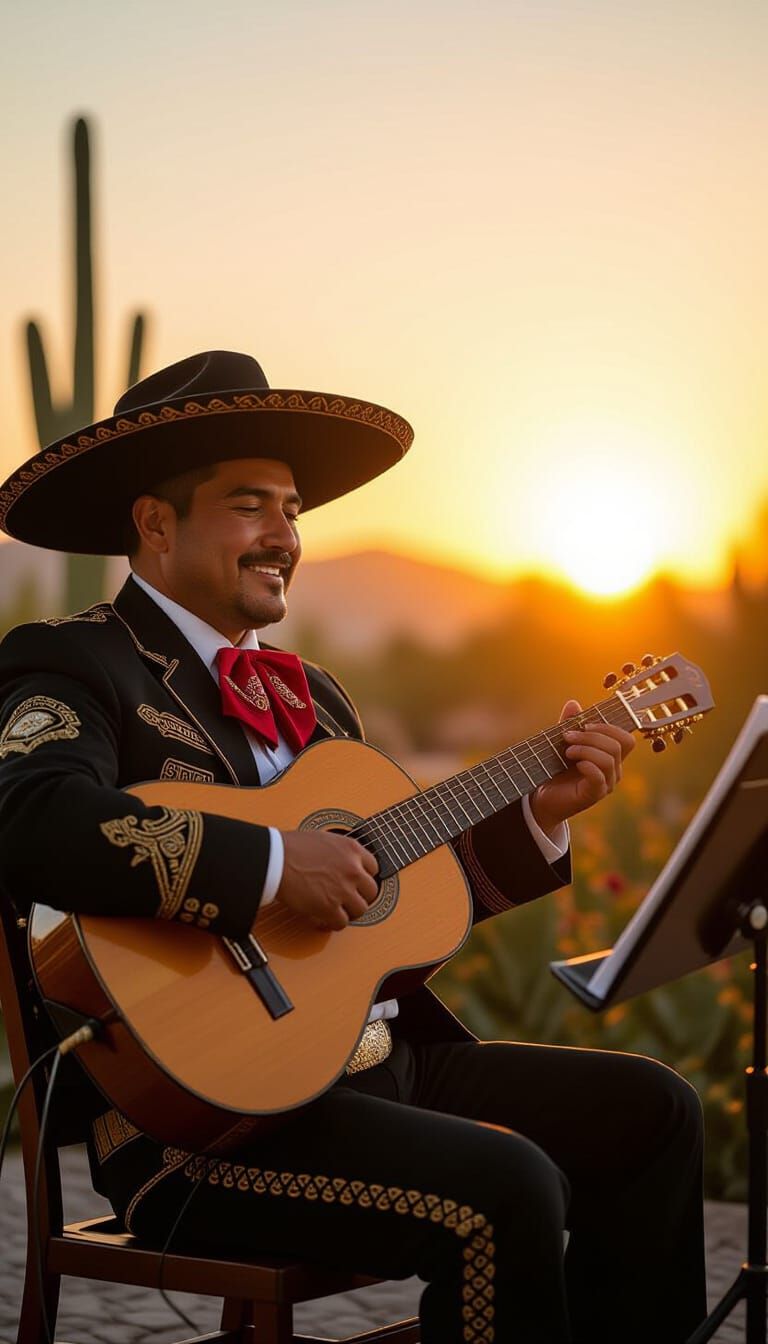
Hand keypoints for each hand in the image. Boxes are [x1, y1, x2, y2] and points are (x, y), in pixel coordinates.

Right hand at [274, 830, 378, 930]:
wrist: (276, 859)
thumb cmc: (291, 847)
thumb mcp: (324, 839)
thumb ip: (339, 851)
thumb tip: (340, 861)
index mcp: (352, 849)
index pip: (373, 867)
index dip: (364, 877)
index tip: (358, 882)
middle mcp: (353, 869)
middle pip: (371, 890)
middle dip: (361, 896)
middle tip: (350, 899)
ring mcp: (343, 889)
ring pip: (360, 909)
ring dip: (349, 912)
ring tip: (338, 911)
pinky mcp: (329, 907)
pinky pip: (341, 922)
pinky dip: (333, 924)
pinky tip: (324, 920)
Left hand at [529, 699, 634, 837]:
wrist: (544, 796)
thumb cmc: (556, 769)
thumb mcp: (562, 743)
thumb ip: (569, 724)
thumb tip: (573, 703)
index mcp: (610, 756)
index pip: (626, 739)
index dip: (608, 727)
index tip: (585, 724)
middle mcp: (613, 770)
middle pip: (617, 745)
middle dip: (591, 736)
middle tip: (568, 736)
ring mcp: (606, 784)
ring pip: (609, 759)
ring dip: (585, 749)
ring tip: (567, 751)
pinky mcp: (594, 795)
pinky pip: (599, 777)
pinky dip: (587, 765)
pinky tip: (575, 763)